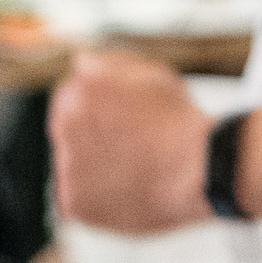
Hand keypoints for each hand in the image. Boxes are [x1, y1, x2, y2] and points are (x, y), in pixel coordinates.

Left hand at [49, 50, 210, 231]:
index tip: (120, 122)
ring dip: (94, 167)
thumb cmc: (180, 121)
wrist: (197, 168)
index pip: (70, 97)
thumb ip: (108, 64)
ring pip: (72, 165)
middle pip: (67, 130)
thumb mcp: (149, 72)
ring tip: (134, 170)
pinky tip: (127, 190)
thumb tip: (82, 62)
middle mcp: (64, 123)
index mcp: (78, 88)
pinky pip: (78, 198)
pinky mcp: (72, 200)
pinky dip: (98, 199)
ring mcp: (65, 163)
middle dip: (92, 136)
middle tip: (129, 147)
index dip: (99, 109)